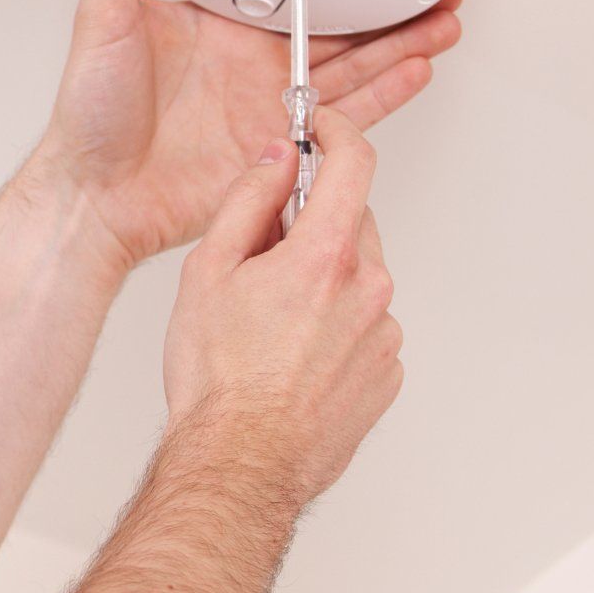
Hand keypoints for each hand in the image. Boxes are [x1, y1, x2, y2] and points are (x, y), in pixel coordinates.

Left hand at [31, 0, 463, 269]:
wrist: (95, 197)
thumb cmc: (87, 118)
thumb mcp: (100, 18)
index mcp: (216, 31)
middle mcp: (247, 68)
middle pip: (337, 31)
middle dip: (389, 8)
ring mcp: (266, 111)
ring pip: (353, 71)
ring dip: (400, 46)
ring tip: (444, 20)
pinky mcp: (278, 152)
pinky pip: (343, 122)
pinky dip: (383, 97)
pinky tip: (416, 72)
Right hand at [161, 108, 402, 506]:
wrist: (240, 463)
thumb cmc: (216, 380)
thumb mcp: (207, 273)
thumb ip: (247, 203)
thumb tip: (274, 161)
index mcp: (325, 257)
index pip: (354, 164)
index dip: (335, 133)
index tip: (318, 129)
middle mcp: (369, 290)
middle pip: (352, 226)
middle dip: (311, 227)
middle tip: (259, 259)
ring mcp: (384, 336)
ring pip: (357, 281)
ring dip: (321, 284)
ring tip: (267, 328)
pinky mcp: (386, 374)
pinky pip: (365, 329)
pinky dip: (334, 329)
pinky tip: (289, 358)